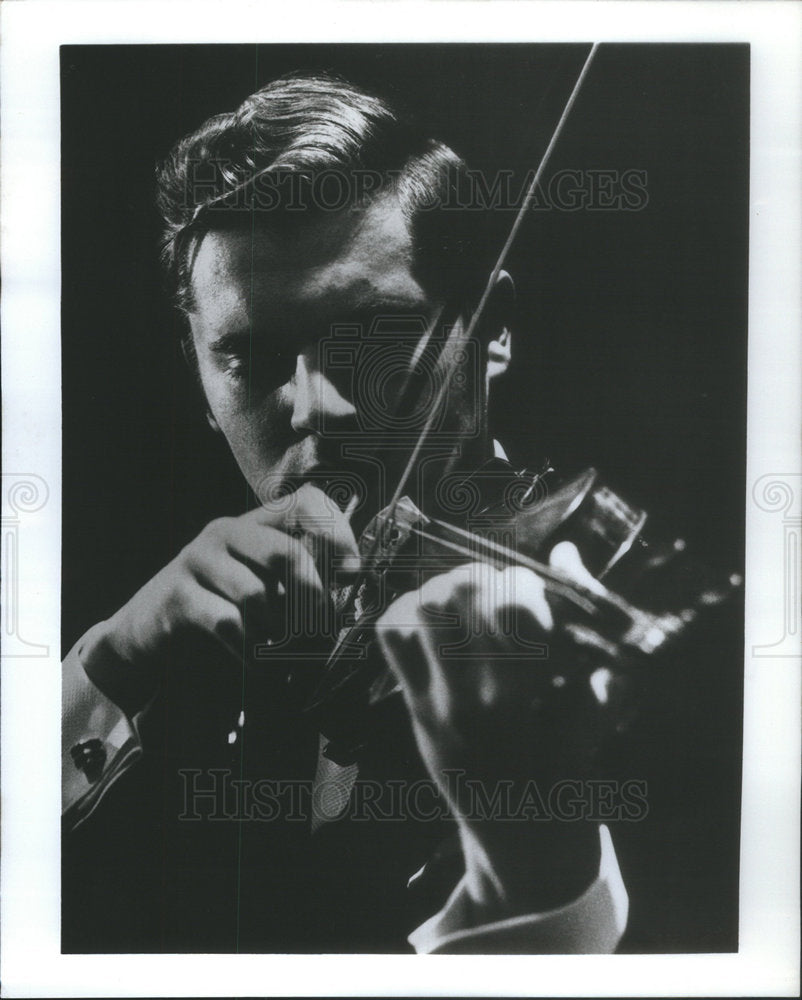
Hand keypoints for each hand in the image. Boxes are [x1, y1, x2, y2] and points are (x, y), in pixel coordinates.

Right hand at [81, 484, 359, 715]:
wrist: (148, 634)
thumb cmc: (218, 609)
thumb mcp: (261, 585)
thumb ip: (298, 578)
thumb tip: (350, 581)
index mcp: (255, 524)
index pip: (306, 502)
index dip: (336, 532)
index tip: (350, 572)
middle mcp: (226, 533)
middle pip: (287, 553)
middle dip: (312, 600)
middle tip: (320, 630)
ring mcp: (198, 560)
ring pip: (258, 595)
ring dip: (278, 633)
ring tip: (282, 651)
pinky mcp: (177, 596)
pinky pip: (229, 624)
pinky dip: (251, 653)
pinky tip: (256, 665)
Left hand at [377, 548, 604, 918]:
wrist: (518, 854)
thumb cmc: (563, 796)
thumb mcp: (590, 736)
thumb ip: (600, 678)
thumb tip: (600, 616)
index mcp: (517, 703)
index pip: (512, 610)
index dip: (527, 585)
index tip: (536, 593)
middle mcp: (467, 697)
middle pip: (456, 595)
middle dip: (482, 577)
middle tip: (498, 591)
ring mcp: (432, 702)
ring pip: (419, 610)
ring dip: (445, 591)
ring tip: (468, 604)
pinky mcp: (413, 710)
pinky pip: (392, 641)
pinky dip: (409, 615)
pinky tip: (438, 627)